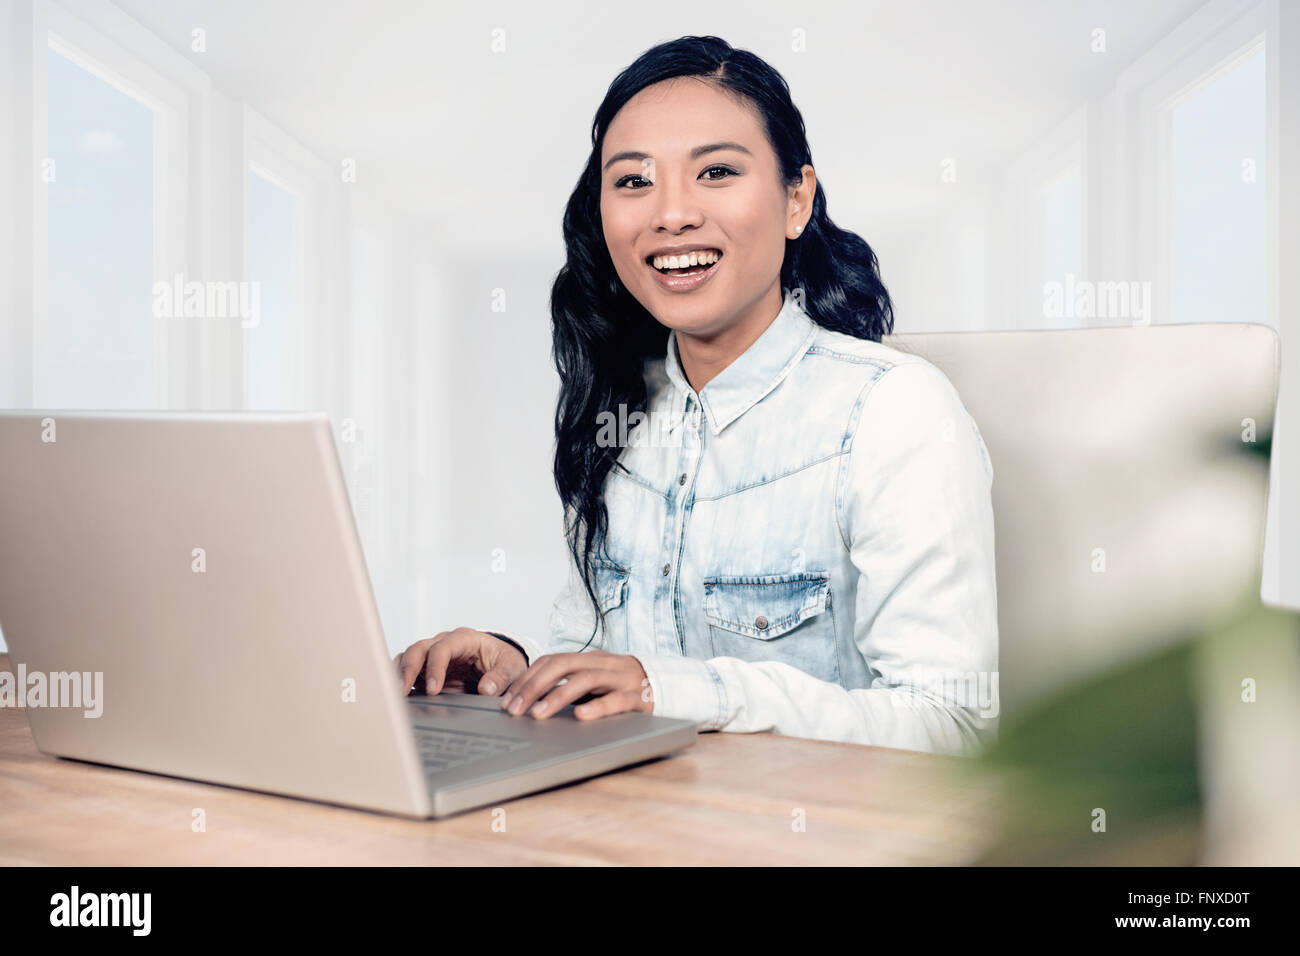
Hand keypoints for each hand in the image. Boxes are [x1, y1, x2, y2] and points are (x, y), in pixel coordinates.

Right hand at [394, 628, 527, 697]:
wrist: (502, 663)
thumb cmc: (505, 661)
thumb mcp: (511, 668)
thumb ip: (500, 677)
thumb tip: (486, 689)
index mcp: (465, 639)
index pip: (442, 648)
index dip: (435, 667)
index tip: (433, 690)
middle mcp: (445, 643)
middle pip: (418, 649)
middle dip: (408, 669)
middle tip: (403, 692)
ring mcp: (433, 655)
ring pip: (408, 657)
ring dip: (399, 674)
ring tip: (395, 695)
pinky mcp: (427, 669)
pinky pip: (408, 671)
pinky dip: (400, 681)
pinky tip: (399, 696)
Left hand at [499, 650, 653, 720]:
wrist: (669, 686)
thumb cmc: (623, 687)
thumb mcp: (594, 682)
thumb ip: (568, 686)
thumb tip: (528, 702)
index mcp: (589, 659)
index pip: (551, 661)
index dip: (526, 678)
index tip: (506, 700)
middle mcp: (603, 663)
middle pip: (562, 665)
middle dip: (534, 686)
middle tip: (514, 709)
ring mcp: (622, 678)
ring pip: (586, 680)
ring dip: (558, 696)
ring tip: (538, 714)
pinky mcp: (640, 697)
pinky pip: (617, 699)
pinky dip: (598, 707)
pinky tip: (581, 716)